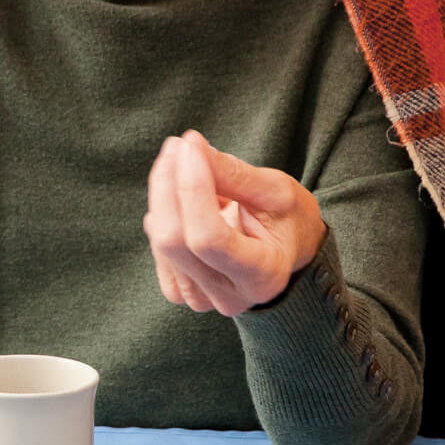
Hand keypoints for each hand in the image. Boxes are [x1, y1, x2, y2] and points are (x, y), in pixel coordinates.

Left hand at [144, 129, 325, 315]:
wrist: (287, 250)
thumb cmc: (288, 219)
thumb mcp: (276, 190)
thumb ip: (234, 174)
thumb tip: (190, 148)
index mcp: (263, 275)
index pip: (209, 238)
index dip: (192, 188)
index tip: (190, 146)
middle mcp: (229, 296)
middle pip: (174, 241)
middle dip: (168, 185)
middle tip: (179, 146)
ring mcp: (200, 298)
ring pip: (160, 241)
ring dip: (164, 194)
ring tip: (191, 170)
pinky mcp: (180, 290)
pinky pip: (156, 246)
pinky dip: (163, 214)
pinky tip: (184, 202)